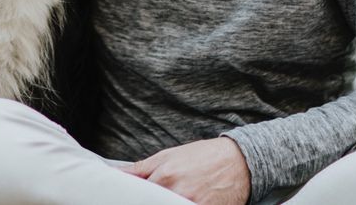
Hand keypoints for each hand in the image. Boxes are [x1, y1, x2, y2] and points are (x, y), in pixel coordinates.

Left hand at [121, 137, 250, 204]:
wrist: (238, 161)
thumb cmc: (202, 157)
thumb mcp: (168, 156)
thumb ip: (141, 168)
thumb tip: (117, 174)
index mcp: (165, 175)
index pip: (137, 195)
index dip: (132, 198)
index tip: (128, 198)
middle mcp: (178, 192)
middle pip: (151, 203)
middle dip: (148, 201)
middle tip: (150, 197)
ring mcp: (192, 204)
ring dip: (164, 203)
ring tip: (170, 197)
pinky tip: (180, 201)